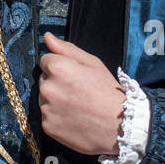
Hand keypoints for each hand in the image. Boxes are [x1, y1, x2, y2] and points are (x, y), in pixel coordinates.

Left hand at [38, 32, 124, 155]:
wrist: (120, 126)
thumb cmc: (108, 92)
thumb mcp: (92, 63)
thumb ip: (66, 49)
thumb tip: (47, 37)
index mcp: (57, 68)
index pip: (46, 60)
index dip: (61, 66)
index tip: (75, 76)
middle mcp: (47, 88)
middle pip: (44, 79)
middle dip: (57, 82)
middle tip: (78, 92)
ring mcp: (47, 109)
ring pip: (44, 98)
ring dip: (55, 100)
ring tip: (77, 106)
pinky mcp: (48, 126)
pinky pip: (48, 116)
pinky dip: (57, 117)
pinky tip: (74, 118)